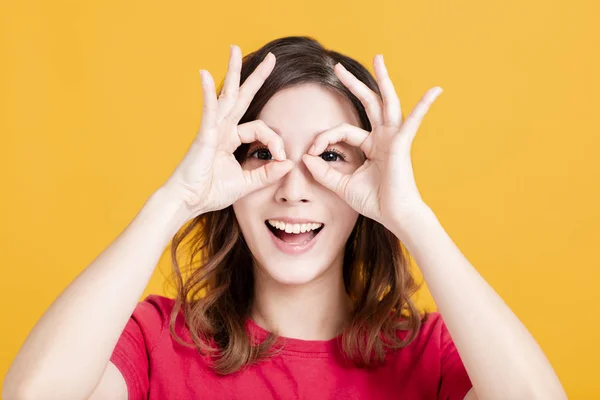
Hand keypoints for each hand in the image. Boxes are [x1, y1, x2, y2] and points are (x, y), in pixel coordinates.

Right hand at [162, 45, 291, 215]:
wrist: (187, 201)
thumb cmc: (210, 191)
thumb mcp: (246, 184)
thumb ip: (267, 174)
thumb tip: (289, 163)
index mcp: (232, 139)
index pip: (261, 129)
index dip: (275, 141)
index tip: (281, 158)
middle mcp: (223, 129)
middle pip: (242, 97)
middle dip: (256, 77)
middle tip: (271, 57)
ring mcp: (212, 130)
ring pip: (226, 96)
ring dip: (232, 72)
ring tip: (234, 49)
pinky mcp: (203, 136)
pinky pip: (208, 112)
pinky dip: (207, 95)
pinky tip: (204, 75)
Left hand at [302, 55, 442, 228]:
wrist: (395, 216)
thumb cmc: (374, 201)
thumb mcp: (342, 185)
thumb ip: (323, 172)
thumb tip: (305, 157)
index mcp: (371, 145)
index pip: (343, 131)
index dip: (325, 138)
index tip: (311, 152)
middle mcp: (383, 137)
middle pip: (368, 103)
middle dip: (353, 84)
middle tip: (337, 67)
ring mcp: (394, 138)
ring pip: (387, 102)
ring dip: (382, 79)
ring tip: (378, 57)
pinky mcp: (402, 144)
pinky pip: (413, 121)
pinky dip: (424, 105)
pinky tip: (435, 90)